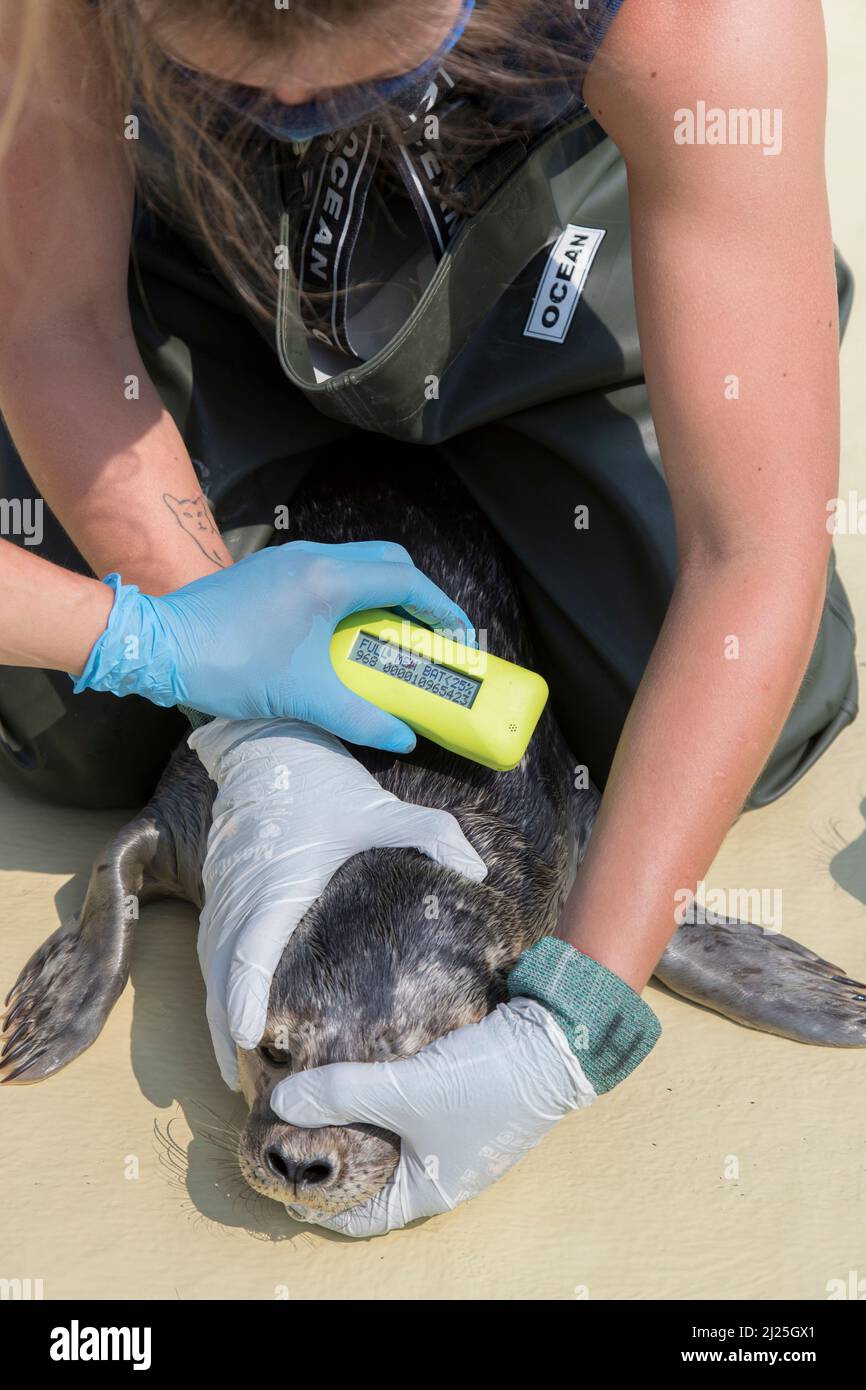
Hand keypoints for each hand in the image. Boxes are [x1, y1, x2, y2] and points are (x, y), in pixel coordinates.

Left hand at [71, 540, 473, 748]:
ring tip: (391, 639)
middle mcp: (313, 557)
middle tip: (431, 635)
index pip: (407, 580)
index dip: (442, 609)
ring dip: (382, 595)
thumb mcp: (304, 698)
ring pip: (355, 563)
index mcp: (329, 579)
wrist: (159, 647)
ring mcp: (288, 559)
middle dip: (418, 596)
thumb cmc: (230, 666)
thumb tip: (403, 738)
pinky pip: (327, 573)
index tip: (460, 638)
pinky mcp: (267, 571)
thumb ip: (362, 718)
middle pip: (388, 561)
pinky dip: (350, 596)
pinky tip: (343, 635)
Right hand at [188, 716, 487, 1089]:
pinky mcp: (219, 887)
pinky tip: (231, 1011)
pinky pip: (210, 946)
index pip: (249, 951)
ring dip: (217, 1011)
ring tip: (234, 1063)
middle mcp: (241, 894)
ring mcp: (223, 890)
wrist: (263, 744)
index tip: (249, 1040)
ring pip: (208, 963)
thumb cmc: (320, 780)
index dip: (244, 999)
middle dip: (224, 1030)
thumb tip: (478, 873)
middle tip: (244, 1081)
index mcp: (277, 883)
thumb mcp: (380, 807)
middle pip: (218, 974)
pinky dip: (216, 983)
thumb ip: (432, 835)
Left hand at [270, 997, 597, 1236]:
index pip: (361, 1216)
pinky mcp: (465, 1099)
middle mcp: (444, 1170)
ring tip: (321, 1093)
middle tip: (294, 1126)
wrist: (554, 1041)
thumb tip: (282, 1101)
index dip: (319, 1202)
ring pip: (393, 1136)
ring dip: (361, 1119)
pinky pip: (413, 1107)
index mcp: (430, 1190)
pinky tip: (366, 1067)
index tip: (283, 1175)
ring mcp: (456, 1134)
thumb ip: (341, 1093)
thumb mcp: (404, 1090)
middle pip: (374, 1173)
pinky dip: (386, 1095)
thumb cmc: (485, 1083)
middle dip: (335, 1151)